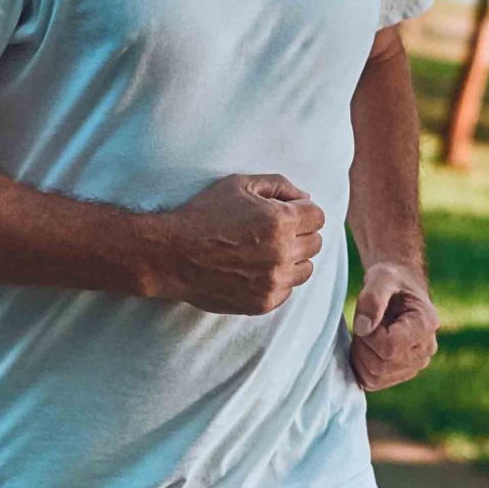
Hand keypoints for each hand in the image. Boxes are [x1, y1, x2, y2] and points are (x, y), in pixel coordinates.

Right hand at [152, 174, 325, 314]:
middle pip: (315, 242)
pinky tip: (254, 270)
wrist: (171, 255)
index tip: (285, 214)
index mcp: (280, 221)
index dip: (301, 212)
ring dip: (292, 259)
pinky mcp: (263, 302)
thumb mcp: (239, 185)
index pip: (317, 217)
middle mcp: (282, 253)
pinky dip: (277, 280)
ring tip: (265, 252)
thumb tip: (306, 199)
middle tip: (271, 232)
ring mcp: (273, 281)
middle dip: (298, 234)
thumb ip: (279, 186)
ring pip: (306, 269)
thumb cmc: (203, 214)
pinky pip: (287, 290)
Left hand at [350, 261, 438, 390]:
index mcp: (426, 325)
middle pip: (381, 365)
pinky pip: (373, 382)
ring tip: (368, 334)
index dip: (370, 336)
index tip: (367, 319)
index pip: (390, 347)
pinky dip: (361, 366)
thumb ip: (372, 299)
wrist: (398, 288)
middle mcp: (425, 350)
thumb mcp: (381, 278)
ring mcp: (415, 365)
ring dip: (360, 356)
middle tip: (365, 325)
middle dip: (363, 346)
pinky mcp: (401, 374)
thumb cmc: (391, 280)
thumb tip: (363, 329)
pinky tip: (367, 346)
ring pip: (375, 377)